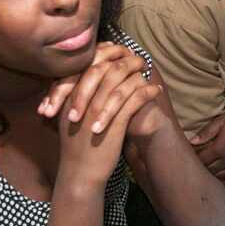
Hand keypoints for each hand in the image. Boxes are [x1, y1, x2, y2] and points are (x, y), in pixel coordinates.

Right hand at [51, 43, 161, 185]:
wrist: (80, 175)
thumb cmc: (77, 147)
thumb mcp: (70, 118)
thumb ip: (78, 98)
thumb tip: (94, 78)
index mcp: (69, 98)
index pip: (87, 66)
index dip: (105, 54)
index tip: (118, 50)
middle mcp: (81, 101)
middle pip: (104, 68)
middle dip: (123, 59)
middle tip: (137, 57)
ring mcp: (96, 112)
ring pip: (119, 81)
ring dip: (136, 72)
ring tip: (148, 69)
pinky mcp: (112, 124)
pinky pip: (133, 100)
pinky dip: (146, 92)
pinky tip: (155, 89)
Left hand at [189, 104, 224, 187]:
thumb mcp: (221, 121)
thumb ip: (206, 132)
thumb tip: (192, 141)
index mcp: (219, 148)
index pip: (201, 160)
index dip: (193, 159)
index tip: (190, 156)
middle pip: (209, 170)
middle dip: (201, 168)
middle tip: (195, 166)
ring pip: (220, 176)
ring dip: (211, 175)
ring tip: (206, 172)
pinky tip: (220, 180)